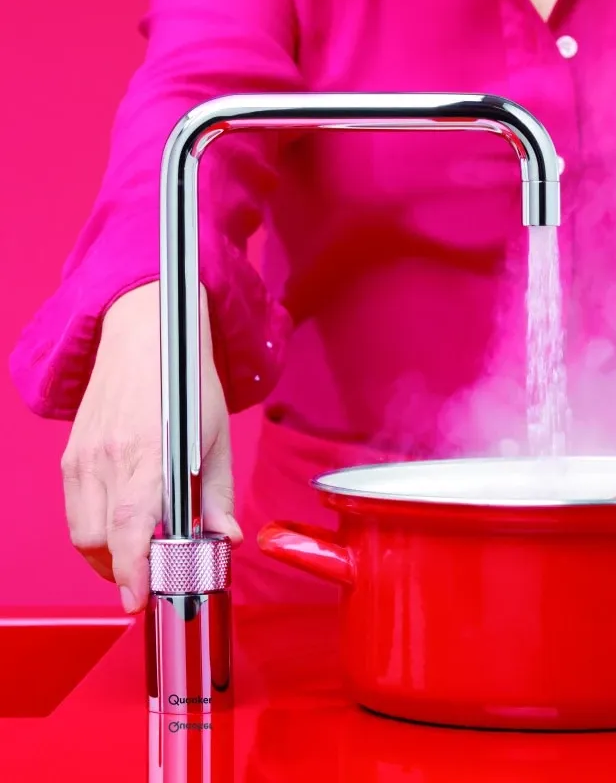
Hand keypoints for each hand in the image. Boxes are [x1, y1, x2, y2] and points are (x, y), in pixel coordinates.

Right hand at [60, 282, 238, 613]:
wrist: (143, 335)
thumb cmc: (185, 382)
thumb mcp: (215, 437)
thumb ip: (218, 496)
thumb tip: (225, 540)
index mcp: (147, 453)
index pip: (129, 529)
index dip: (132, 571)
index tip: (140, 599)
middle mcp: (107, 458)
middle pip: (98, 541)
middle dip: (124, 571)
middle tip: (153, 578)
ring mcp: (83, 457)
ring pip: (81, 533)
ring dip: (108, 555)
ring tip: (140, 554)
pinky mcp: (72, 455)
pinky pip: (75, 511)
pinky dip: (95, 531)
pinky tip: (122, 526)